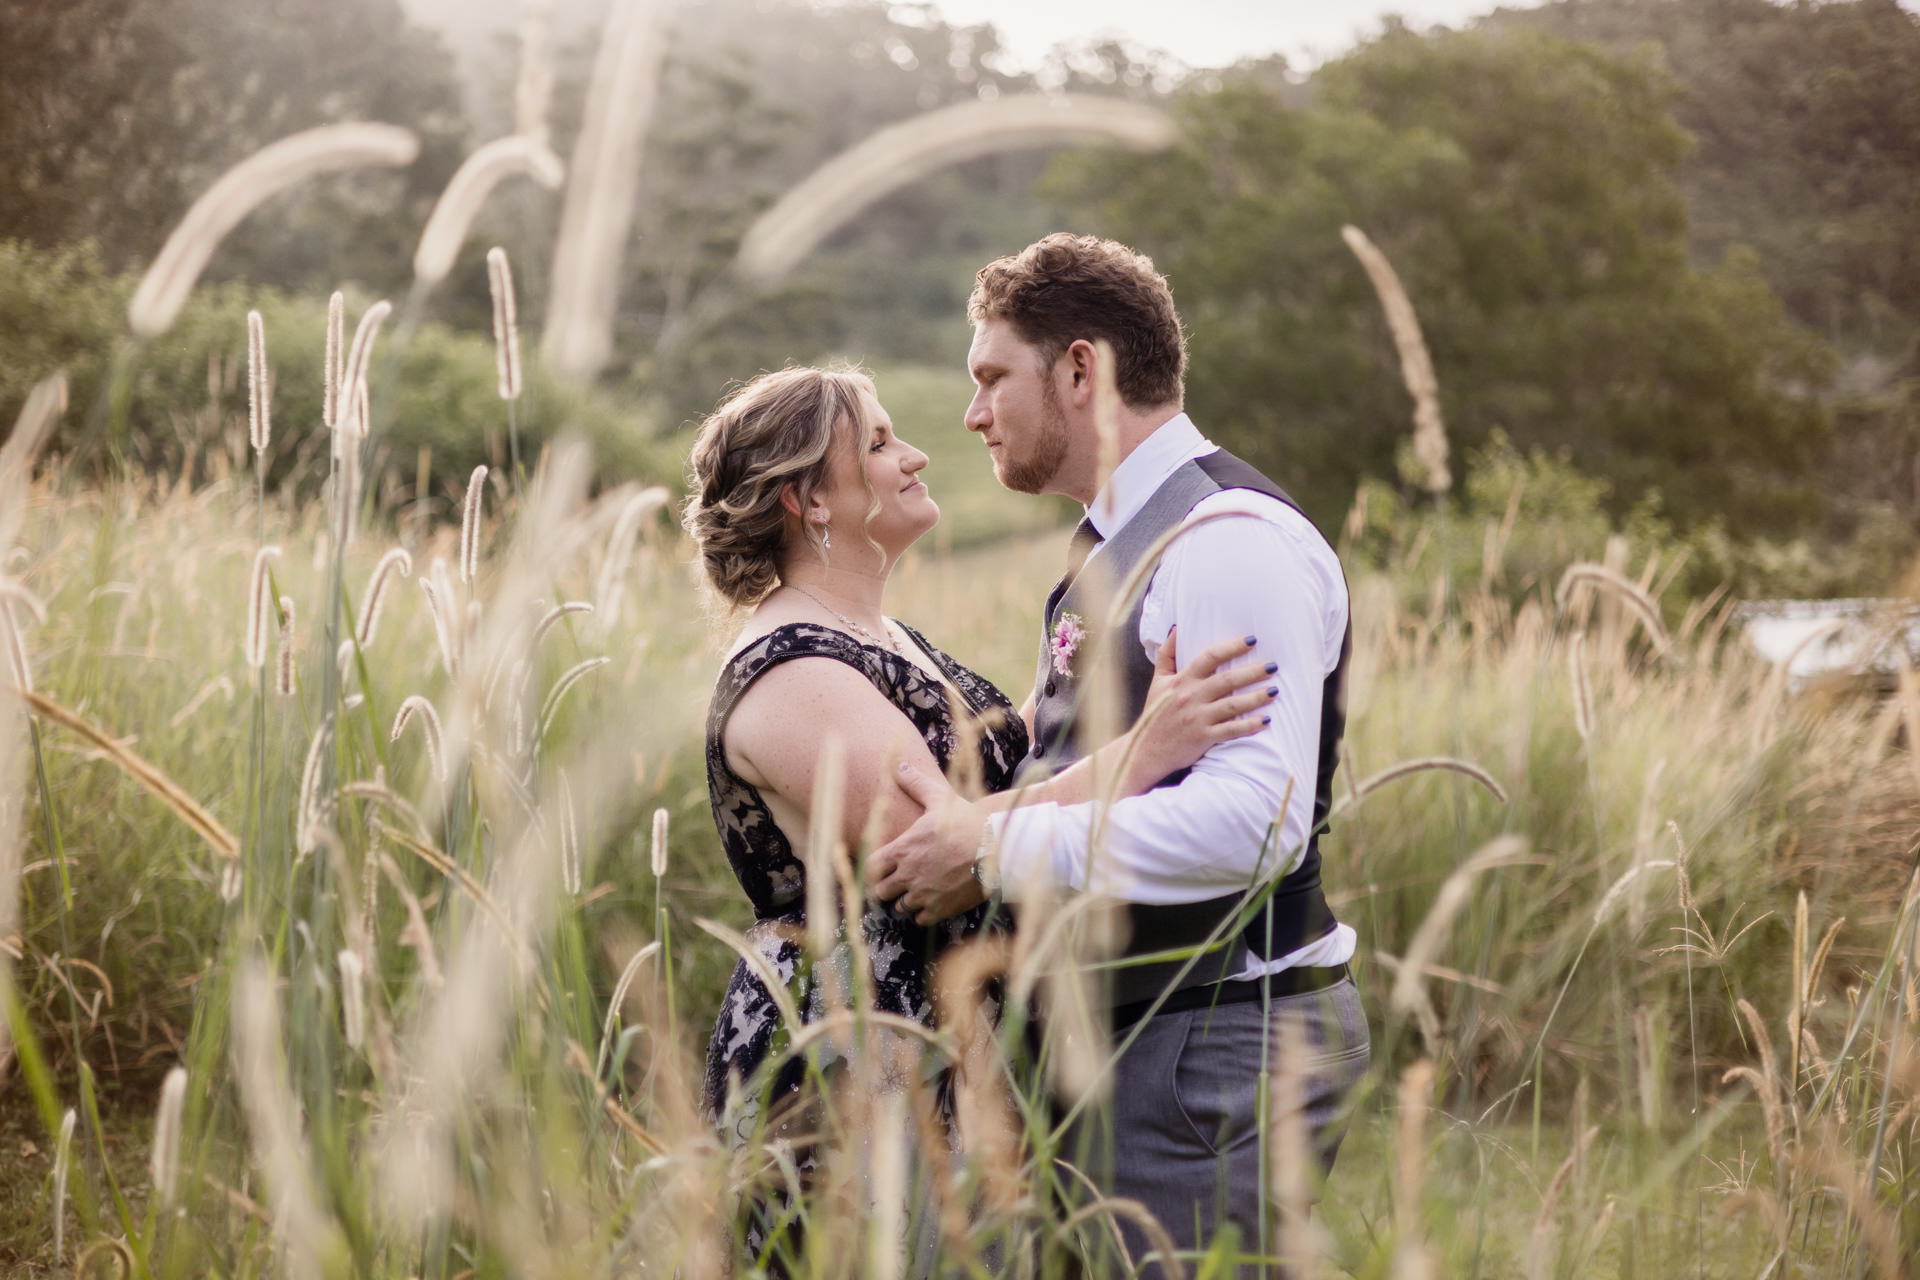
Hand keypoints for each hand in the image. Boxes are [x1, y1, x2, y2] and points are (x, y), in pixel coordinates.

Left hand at [865, 763, 987, 925]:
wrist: (998, 851)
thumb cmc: (968, 823)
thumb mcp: (940, 799)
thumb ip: (916, 784)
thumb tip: (899, 766)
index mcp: (902, 850)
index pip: (871, 867)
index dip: (876, 868)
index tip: (885, 865)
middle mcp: (907, 875)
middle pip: (881, 892)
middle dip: (888, 887)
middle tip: (899, 880)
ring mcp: (924, 895)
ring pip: (900, 908)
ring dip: (905, 901)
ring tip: (918, 891)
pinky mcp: (941, 910)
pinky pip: (921, 920)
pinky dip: (924, 913)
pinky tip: (934, 901)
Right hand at [1127, 627, 1277, 790]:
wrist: (1146, 750)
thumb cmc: (1155, 714)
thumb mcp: (1158, 681)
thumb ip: (1167, 654)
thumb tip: (1177, 628)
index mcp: (1182, 680)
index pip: (1209, 657)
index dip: (1231, 647)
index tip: (1252, 640)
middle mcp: (1190, 697)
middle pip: (1226, 680)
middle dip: (1252, 671)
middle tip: (1273, 666)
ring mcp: (1197, 718)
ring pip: (1232, 705)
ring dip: (1256, 697)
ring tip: (1275, 690)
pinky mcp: (1203, 738)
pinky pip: (1230, 731)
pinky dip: (1248, 726)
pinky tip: (1265, 720)